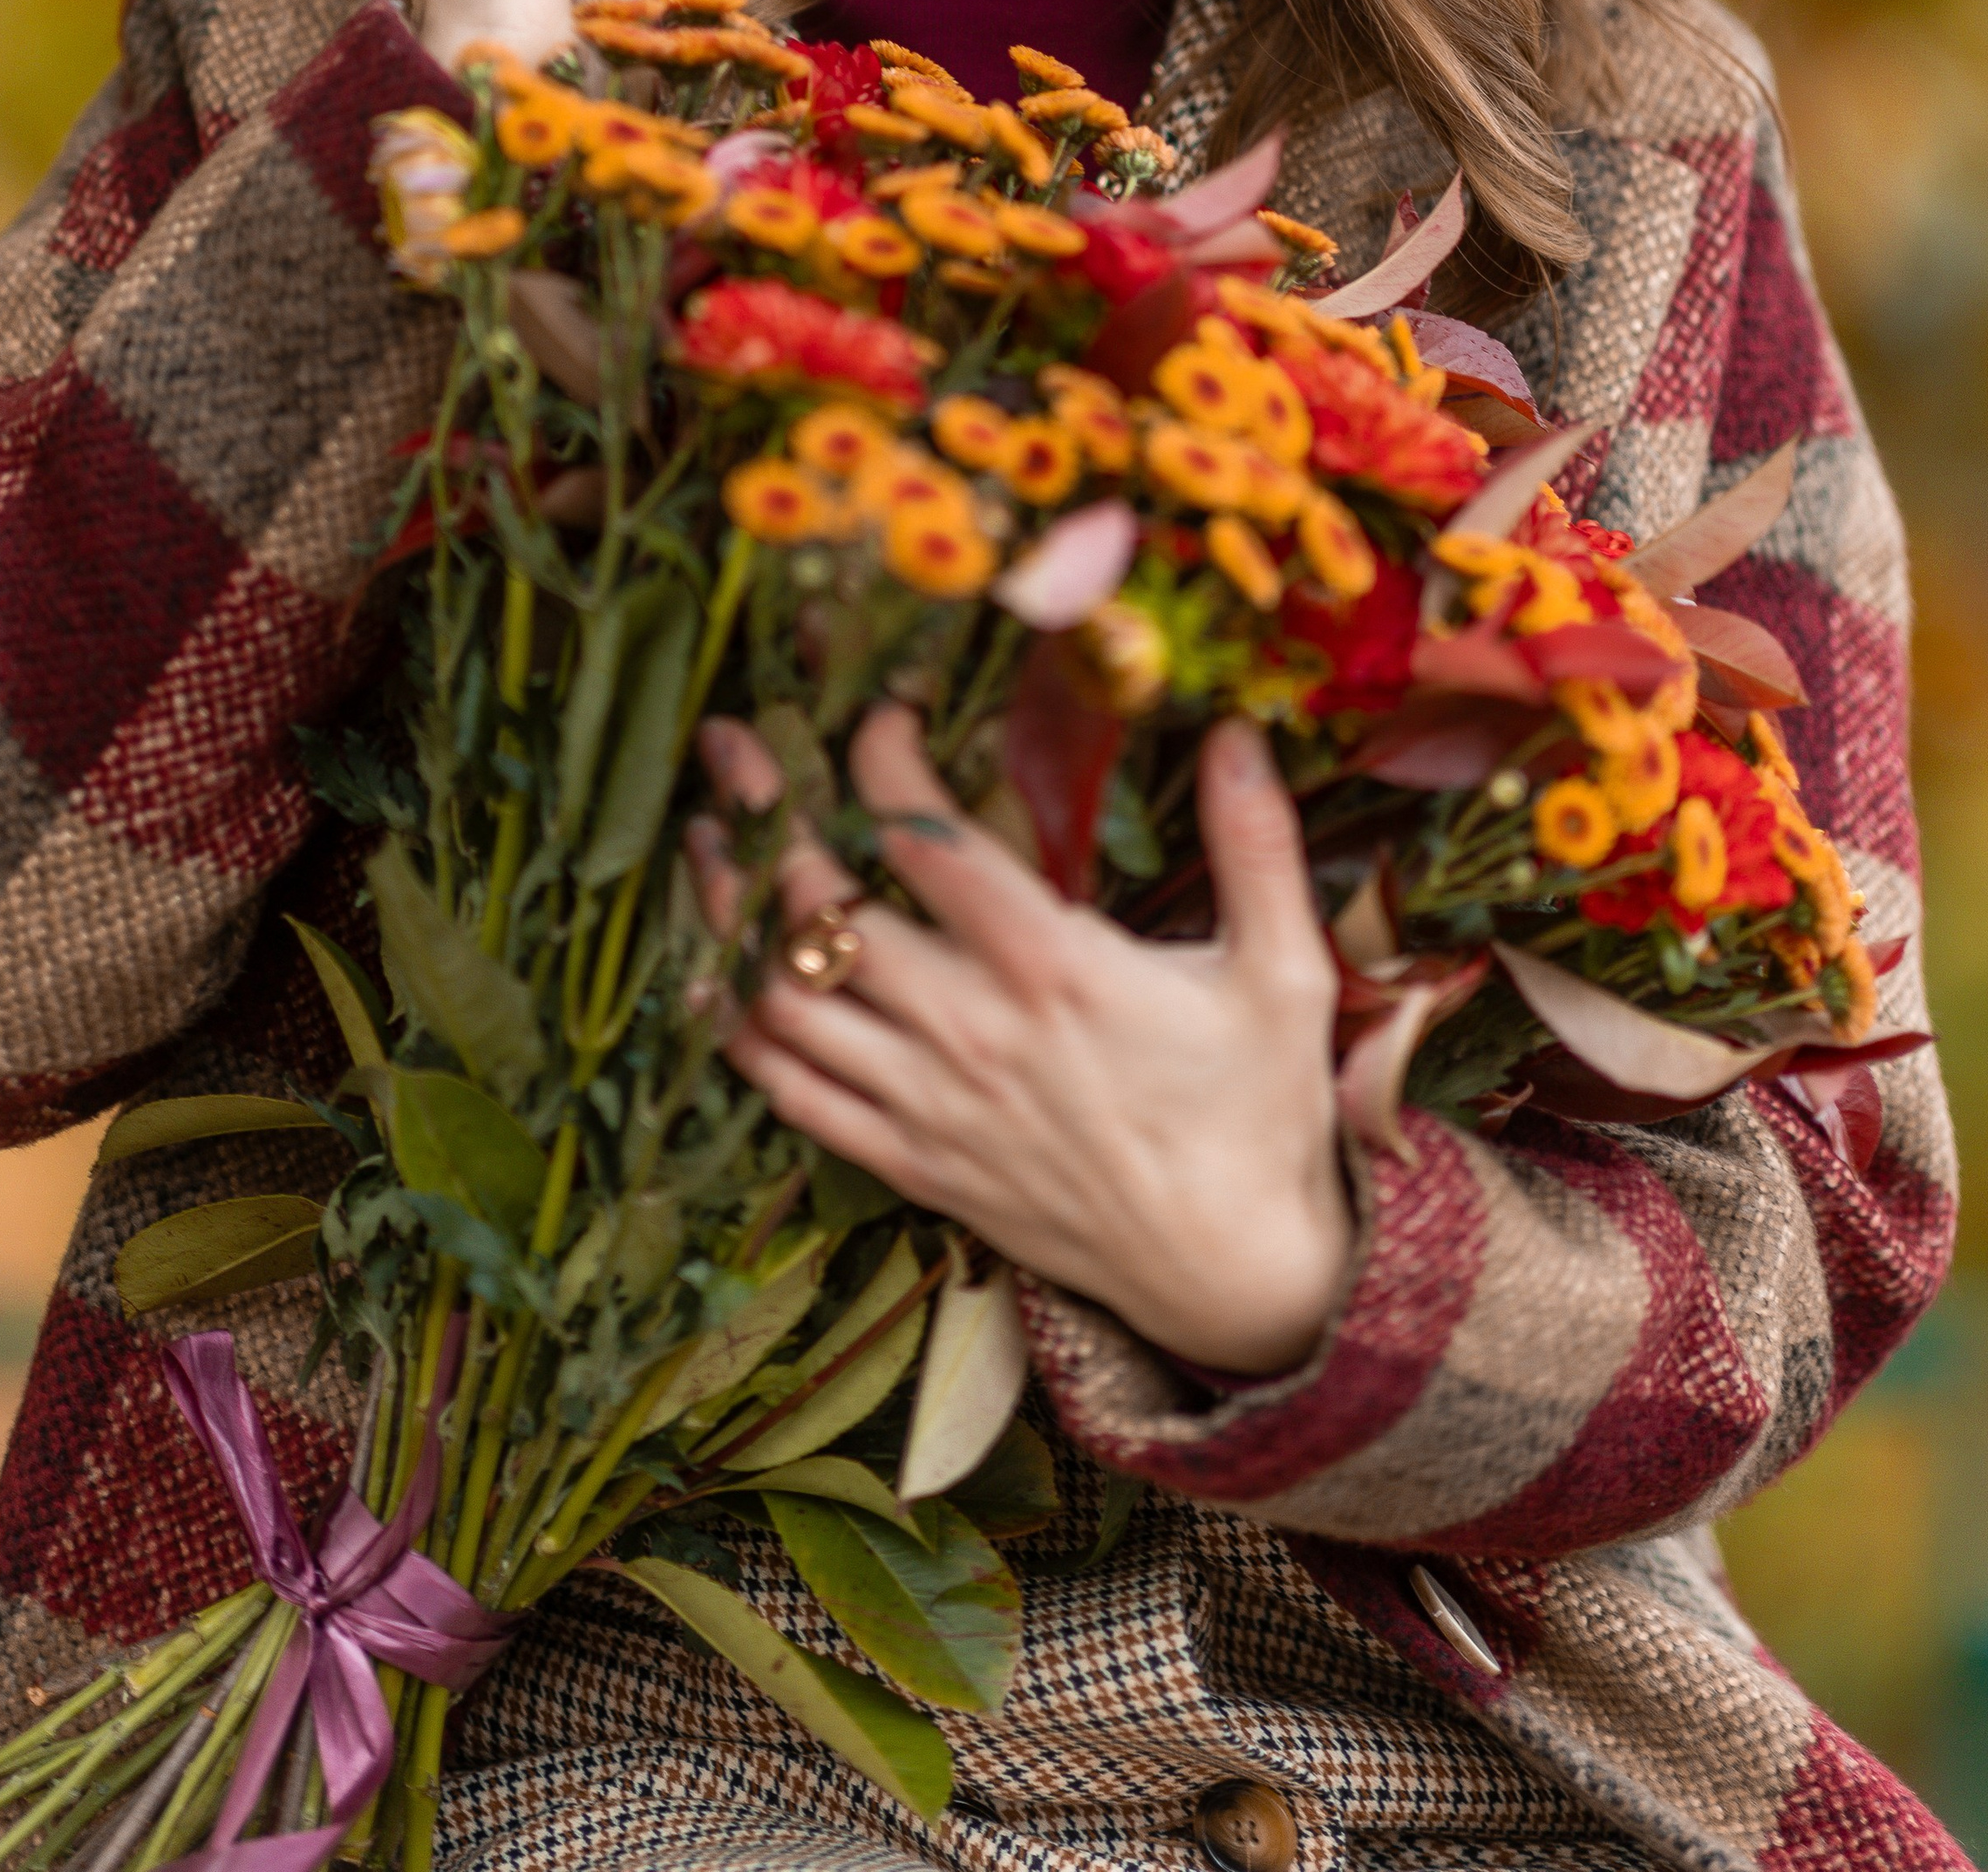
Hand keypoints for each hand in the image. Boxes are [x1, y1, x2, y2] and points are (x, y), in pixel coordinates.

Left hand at [688, 706, 1351, 1379]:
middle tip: (731, 745)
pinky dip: (739, 1036)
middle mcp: (971, 1033)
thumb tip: (1235, 727)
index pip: (925, 842)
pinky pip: (793, 1097)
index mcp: (1054, 970)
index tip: (880, 712)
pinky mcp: (913, 1165)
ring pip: (785, 1000)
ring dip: (731, 917)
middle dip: (765, 813)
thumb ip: (1255, 843)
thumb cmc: (1259, 1114)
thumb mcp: (1283, 973)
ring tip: (704, 847)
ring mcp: (929, 1106)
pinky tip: (710, 982)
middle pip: (824, 910)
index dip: (879, 760)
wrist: (1233, 1275)